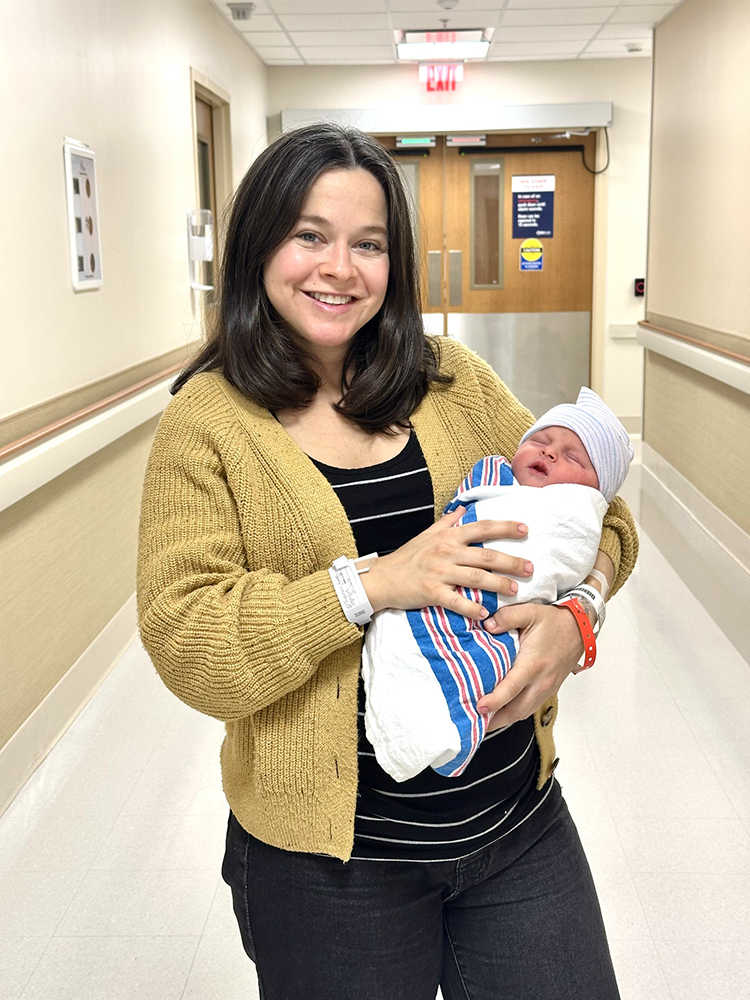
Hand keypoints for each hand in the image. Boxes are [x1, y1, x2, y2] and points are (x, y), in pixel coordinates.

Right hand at [362, 507, 532, 619]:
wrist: (382, 578)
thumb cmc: (407, 557)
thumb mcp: (427, 534)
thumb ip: (448, 522)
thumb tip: (464, 509)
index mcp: (448, 536)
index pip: (482, 527)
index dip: (505, 527)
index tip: (525, 529)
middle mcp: (446, 551)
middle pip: (486, 555)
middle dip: (511, 562)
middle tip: (530, 568)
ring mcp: (439, 572)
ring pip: (476, 577)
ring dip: (498, 584)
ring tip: (514, 590)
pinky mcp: (430, 592)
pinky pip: (455, 601)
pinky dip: (471, 608)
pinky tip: (485, 613)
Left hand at [477, 604, 582, 729]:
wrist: (579, 628)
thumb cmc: (554, 622)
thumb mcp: (529, 612)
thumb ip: (506, 617)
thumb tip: (486, 625)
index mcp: (533, 664)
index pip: (511, 688)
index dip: (494, 701)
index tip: (479, 707)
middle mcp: (541, 681)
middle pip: (516, 710)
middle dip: (494, 720)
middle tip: (473, 722)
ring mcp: (547, 688)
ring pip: (523, 713)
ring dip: (503, 720)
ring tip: (483, 721)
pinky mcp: (549, 690)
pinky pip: (530, 708)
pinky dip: (514, 714)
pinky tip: (501, 712)